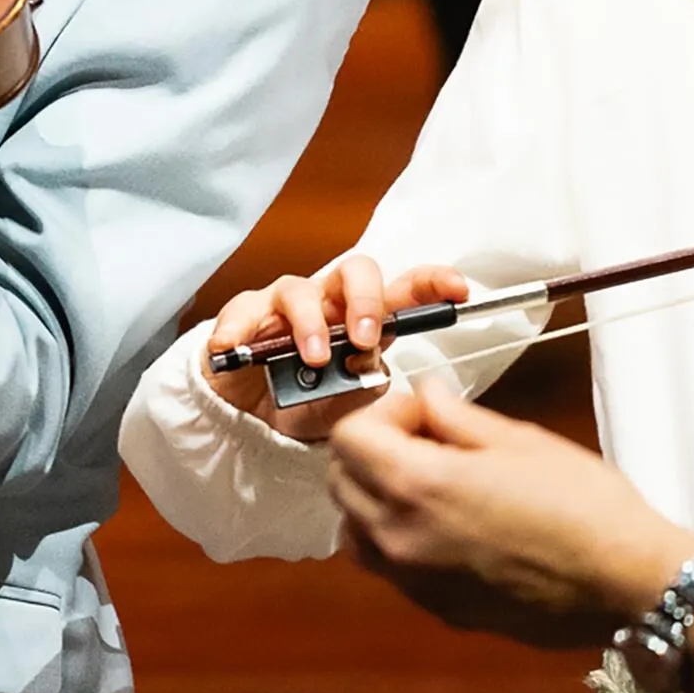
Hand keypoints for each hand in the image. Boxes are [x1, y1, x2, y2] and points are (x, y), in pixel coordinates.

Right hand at [201, 249, 473, 440]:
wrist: (252, 420)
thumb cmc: (305, 403)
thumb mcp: (344, 406)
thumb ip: (363, 388)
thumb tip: (374, 371)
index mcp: (363, 321)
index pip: (404, 291)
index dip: (432, 283)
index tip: (458, 290)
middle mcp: (328, 303)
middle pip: (355, 271)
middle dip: (365, 299)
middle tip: (365, 337)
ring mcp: (286, 305)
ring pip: (300, 289)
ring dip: (309, 323)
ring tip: (313, 359)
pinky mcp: (246, 313)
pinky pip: (243, 310)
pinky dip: (239, 328)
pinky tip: (235, 347)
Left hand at [330, 378, 693, 650]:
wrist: (627, 582)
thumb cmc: (582, 504)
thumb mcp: (518, 439)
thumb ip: (455, 416)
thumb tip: (425, 397)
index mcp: (417, 484)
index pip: (348, 437)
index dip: (381, 413)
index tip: (421, 413)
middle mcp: (401, 536)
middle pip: (342, 482)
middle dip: (373, 451)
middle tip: (425, 440)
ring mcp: (416, 580)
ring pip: (356, 530)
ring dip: (375, 498)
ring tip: (429, 483)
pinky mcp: (438, 609)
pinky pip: (389, 567)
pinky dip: (396, 538)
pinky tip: (445, 525)